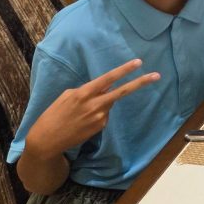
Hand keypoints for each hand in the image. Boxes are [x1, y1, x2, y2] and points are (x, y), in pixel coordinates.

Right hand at [24, 59, 159, 159]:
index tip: (138, 63)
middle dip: (140, 83)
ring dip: (102, 102)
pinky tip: (84, 120)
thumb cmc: (54, 114)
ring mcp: (100, 117)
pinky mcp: (101, 127)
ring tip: (82, 112)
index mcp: (83, 93)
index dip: (123, 70)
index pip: (108, 79)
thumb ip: (87, 90)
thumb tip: (104, 88)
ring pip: (110, 103)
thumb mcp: (67, 97)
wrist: (47, 140)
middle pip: (122, 92)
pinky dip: (98, 113)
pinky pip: (105, 114)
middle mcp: (95, 105)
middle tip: (157, 75)